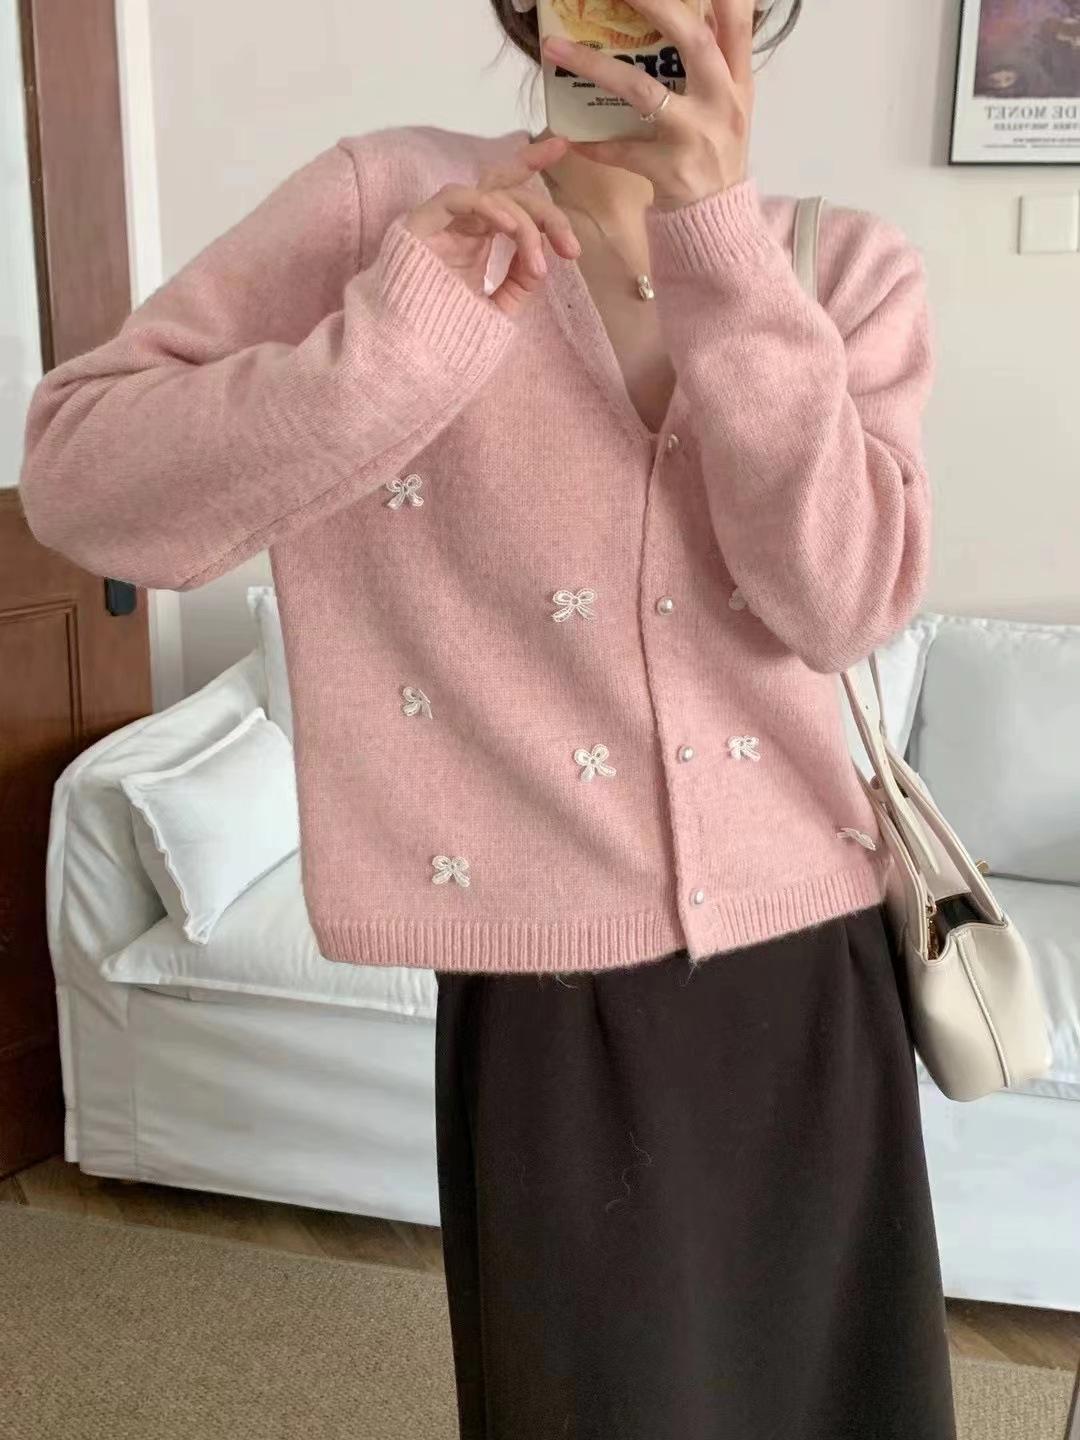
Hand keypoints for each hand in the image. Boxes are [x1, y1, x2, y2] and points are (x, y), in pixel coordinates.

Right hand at [404, 136, 580, 316]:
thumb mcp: (498, 306)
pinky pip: (458, 197)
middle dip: (546, 214)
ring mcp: (442, 221)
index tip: (564, 147)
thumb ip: (521, 279)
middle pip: (508, 192)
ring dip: (523, 224)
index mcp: (476, 236)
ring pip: (491, 195)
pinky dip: (489, 208)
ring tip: (538, 264)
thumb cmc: (447, 334)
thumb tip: (542, 252)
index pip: (507, 193)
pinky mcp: (420, 222)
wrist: (408, 354)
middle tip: (571, 248)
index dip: (532, 165)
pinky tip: (511, 229)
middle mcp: (461, 222)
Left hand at [540, 0, 754, 210]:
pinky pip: (622, 151)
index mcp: (738, 82)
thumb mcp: (732, 106)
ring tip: (557, 50)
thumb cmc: (717, 156)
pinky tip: (570, 136)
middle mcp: (722, 103)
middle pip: (694, 41)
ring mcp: (696, 137)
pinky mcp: (670, 170)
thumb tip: (703, 12)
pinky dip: (594, 144)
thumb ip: (720, 62)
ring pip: (643, 92)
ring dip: (596, 67)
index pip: (738, 23)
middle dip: (656, 6)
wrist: (718, 222)